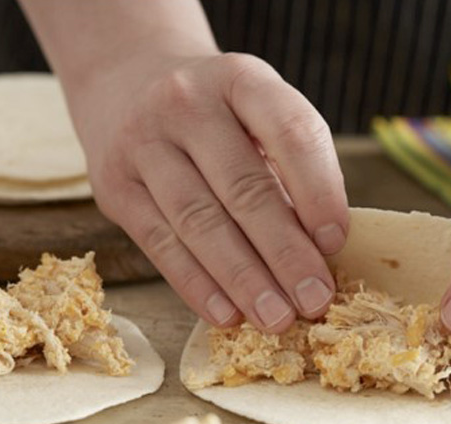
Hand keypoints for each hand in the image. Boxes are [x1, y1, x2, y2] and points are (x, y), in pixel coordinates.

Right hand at [68, 51, 347, 332]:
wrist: (128, 81)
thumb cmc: (218, 114)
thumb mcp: (257, 113)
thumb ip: (288, 169)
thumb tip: (319, 253)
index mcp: (241, 79)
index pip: (290, 132)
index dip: (318, 190)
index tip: (336, 243)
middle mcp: (187, 103)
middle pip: (243, 187)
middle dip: (285, 252)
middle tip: (315, 301)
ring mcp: (142, 142)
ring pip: (199, 222)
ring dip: (244, 279)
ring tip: (278, 319)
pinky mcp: (113, 185)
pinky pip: (160, 243)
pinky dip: (197, 284)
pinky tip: (228, 314)